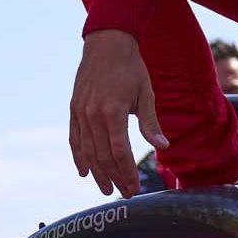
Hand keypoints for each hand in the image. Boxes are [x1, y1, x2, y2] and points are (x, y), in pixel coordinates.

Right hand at [69, 30, 168, 196]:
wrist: (107, 44)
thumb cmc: (131, 69)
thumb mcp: (146, 95)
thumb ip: (151, 124)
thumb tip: (163, 147)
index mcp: (113, 112)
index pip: (119, 152)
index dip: (127, 173)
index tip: (134, 189)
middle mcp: (94, 115)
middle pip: (102, 157)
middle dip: (114, 178)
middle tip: (124, 193)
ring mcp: (81, 113)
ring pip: (87, 151)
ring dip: (97, 173)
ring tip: (106, 188)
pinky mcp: (74, 109)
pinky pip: (75, 139)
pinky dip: (78, 157)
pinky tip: (83, 171)